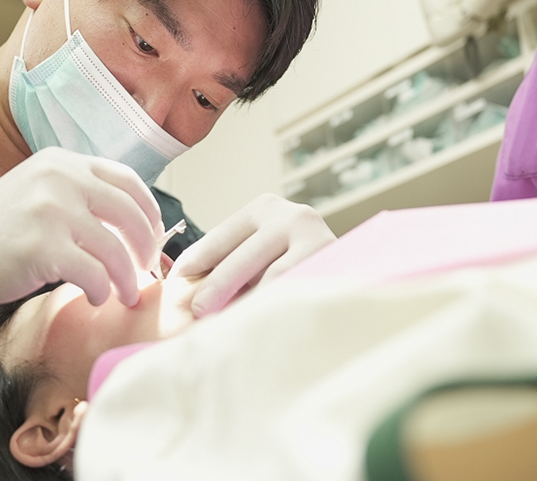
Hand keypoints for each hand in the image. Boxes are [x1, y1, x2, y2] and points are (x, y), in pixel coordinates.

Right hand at [0, 147, 163, 312]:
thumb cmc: (3, 227)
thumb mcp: (44, 190)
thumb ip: (84, 195)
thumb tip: (138, 224)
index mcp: (65, 162)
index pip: (127, 180)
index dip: (149, 209)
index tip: (155, 233)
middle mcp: (61, 179)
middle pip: (129, 213)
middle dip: (146, 246)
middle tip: (147, 268)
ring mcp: (51, 211)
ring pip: (115, 249)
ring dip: (128, 277)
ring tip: (127, 294)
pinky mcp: (42, 247)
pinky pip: (93, 273)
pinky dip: (102, 290)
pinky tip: (96, 297)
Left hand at [167, 194, 335, 316]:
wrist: (361, 265)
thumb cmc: (296, 263)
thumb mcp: (262, 250)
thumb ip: (229, 260)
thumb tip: (179, 282)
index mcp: (265, 208)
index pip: (220, 237)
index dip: (196, 262)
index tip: (175, 285)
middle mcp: (293, 217)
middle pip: (243, 258)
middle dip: (216, 288)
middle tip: (197, 312)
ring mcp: (317, 240)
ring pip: (271, 280)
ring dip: (246, 306)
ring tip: (224, 328)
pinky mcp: (335, 266)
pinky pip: (296, 293)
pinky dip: (275, 312)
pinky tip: (259, 328)